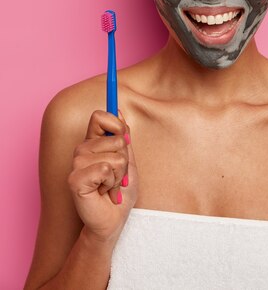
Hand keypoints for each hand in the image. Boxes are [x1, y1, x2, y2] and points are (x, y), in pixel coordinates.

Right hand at [67, 109, 138, 242]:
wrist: (113, 221)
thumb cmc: (120, 191)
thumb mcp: (128, 161)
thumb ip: (123, 137)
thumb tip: (119, 110)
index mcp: (92, 142)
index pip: (100, 116)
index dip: (117, 124)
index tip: (124, 140)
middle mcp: (82, 150)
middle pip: (115, 137)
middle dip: (125, 159)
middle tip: (116, 176)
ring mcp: (76, 164)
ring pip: (115, 156)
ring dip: (119, 174)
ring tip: (110, 185)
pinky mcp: (75, 179)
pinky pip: (105, 169)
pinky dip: (112, 183)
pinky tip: (104, 192)